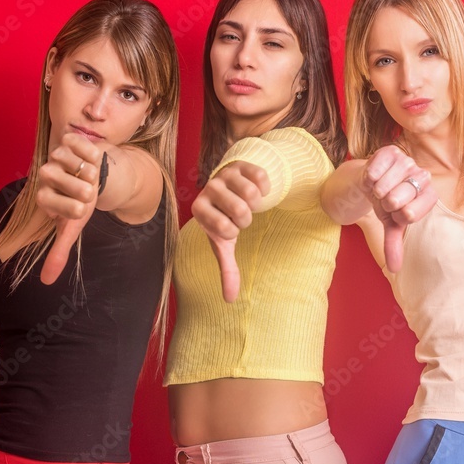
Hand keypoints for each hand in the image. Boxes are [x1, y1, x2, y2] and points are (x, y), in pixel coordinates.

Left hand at [37, 133, 104, 284]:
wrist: (94, 176)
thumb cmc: (81, 202)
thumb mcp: (72, 227)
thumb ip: (58, 251)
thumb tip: (46, 281)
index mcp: (44, 197)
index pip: (57, 204)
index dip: (74, 207)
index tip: (81, 208)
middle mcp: (46, 175)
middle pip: (62, 181)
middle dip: (83, 188)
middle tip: (88, 189)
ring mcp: (57, 156)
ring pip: (72, 162)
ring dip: (89, 171)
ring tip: (90, 174)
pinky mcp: (69, 140)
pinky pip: (79, 144)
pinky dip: (91, 153)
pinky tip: (92, 159)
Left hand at [191, 161, 270, 301]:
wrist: (227, 188)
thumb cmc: (223, 219)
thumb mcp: (224, 243)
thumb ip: (227, 269)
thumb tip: (230, 299)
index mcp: (199, 210)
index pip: (226, 230)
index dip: (234, 231)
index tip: (227, 226)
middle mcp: (208, 188)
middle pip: (241, 211)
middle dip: (247, 218)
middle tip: (239, 215)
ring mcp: (224, 174)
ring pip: (252, 194)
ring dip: (257, 203)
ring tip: (246, 202)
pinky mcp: (240, 164)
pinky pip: (262, 177)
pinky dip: (265, 187)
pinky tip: (255, 189)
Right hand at [363, 146, 437, 272]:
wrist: (371, 182)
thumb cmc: (386, 203)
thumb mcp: (390, 224)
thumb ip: (394, 244)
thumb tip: (394, 269)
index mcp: (428, 196)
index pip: (411, 214)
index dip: (396, 216)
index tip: (396, 212)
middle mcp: (423, 176)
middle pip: (397, 199)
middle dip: (384, 203)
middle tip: (386, 199)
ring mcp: (408, 162)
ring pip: (384, 185)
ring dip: (375, 190)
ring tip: (379, 188)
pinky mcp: (392, 151)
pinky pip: (375, 169)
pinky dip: (369, 177)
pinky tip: (373, 176)